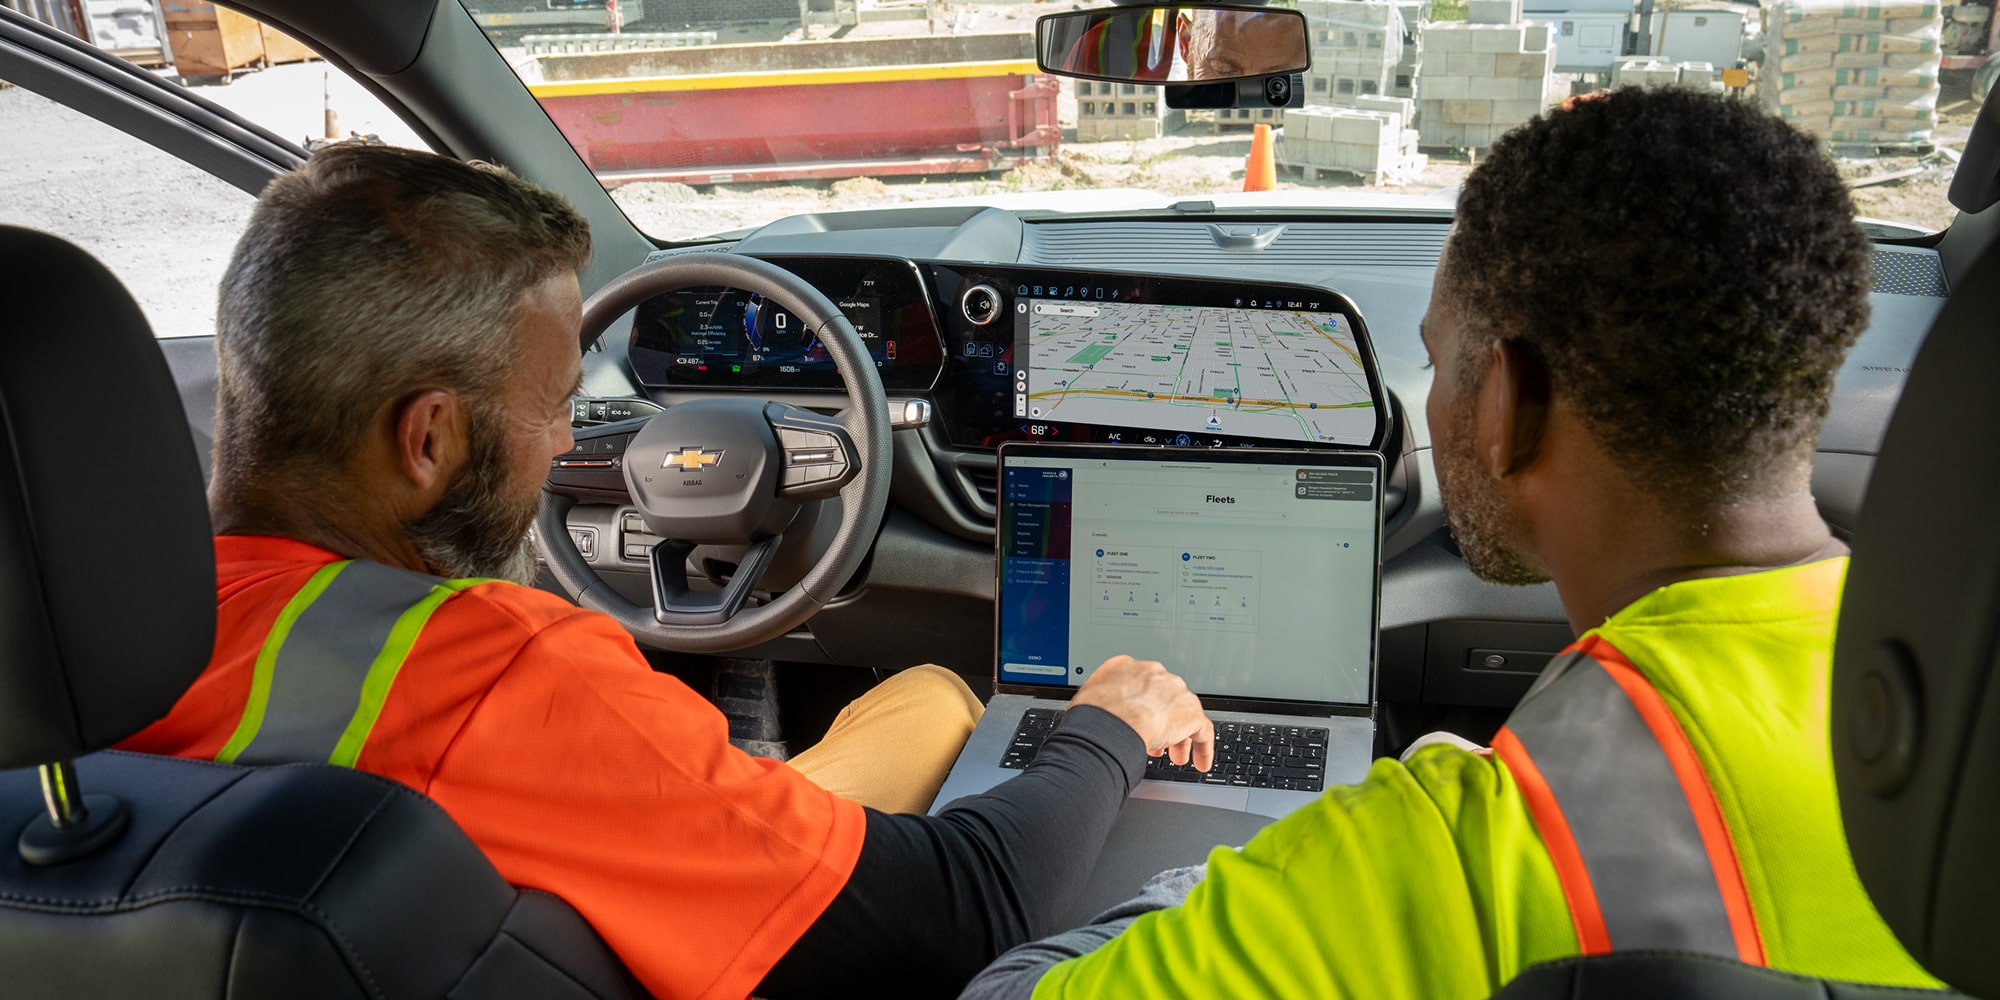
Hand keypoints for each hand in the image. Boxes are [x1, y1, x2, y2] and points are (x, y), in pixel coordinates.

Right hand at [1072, 655, 1214, 770]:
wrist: (1110, 723)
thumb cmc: (1092, 716)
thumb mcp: (1087, 700)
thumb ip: (1098, 702)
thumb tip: (1095, 717)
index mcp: (1126, 667)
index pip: (1140, 686)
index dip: (1141, 708)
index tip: (1138, 722)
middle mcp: (1153, 674)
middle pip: (1164, 698)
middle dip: (1161, 721)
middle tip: (1156, 742)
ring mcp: (1174, 690)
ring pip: (1183, 713)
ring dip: (1181, 736)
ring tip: (1176, 756)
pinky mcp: (1191, 712)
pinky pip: (1202, 730)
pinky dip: (1202, 748)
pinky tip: (1199, 763)